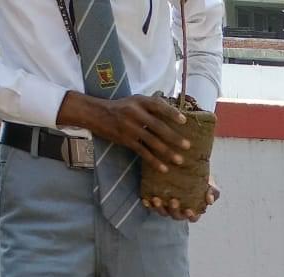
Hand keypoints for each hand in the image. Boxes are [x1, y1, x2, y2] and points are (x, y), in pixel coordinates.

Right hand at [57, 91, 189, 172]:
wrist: (96, 113)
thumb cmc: (120, 107)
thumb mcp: (134, 101)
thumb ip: (151, 105)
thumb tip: (173, 112)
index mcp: (139, 101)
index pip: (158, 106)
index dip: (171, 113)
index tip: (184, 121)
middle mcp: (135, 113)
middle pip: (158, 126)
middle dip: (174, 137)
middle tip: (187, 146)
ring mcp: (130, 127)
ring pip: (152, 141)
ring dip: (167, 152)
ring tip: (179, 160)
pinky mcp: (126, 140)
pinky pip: (143, 152)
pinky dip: (154, 161)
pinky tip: (164, 168)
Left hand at [144, 175, 220, 221]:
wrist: (182, 165)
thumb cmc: (198, 176)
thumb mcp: (208, 182)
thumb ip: (212, 191)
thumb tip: (210, 200)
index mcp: (192, 209)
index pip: (192, 218)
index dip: (191, 216)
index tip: (189, 210)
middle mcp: (179, 210)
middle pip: (176, 215)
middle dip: (174, 210)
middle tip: (173, 200)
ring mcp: (166, 207)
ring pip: (163, 212)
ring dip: (159, 208)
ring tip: (157, 199)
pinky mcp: (156, 200)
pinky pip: (151, 205)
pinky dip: (148, 204)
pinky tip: (146, 199)